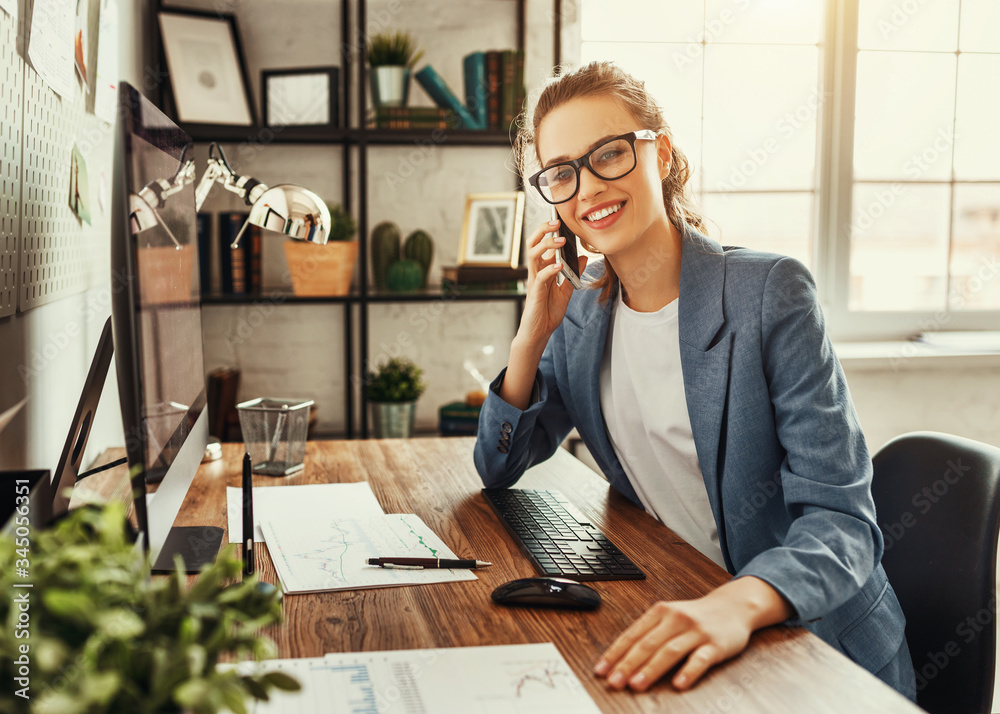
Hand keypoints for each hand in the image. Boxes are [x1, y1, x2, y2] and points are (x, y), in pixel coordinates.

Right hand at [516, 219, 588, 349]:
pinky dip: (550, 270)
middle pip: (532, 244)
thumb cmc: (548, 312)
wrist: (540, 332)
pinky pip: (540, 278)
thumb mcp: (566, 291)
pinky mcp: (535, 294)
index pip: (542, 245)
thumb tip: (584, 258)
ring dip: (546, 246)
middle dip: (542, 231)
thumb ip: (574, 274)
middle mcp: (536, 272)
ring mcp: (534, 282)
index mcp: (542, 270)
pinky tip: (560, 266)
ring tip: (560, 241)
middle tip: (555, 223)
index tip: (561, 222)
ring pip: (532, 256)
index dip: (548, 232)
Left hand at [594, 577, 792, 691]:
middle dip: (628, 664)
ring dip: (651, 669)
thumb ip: (648, 634)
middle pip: (648, 644)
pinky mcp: (715, 644)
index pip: (632, 635)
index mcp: (660, 612)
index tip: (601, 670)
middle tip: (614, 681)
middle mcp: (676, 619)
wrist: (732, 606)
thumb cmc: (695, 616)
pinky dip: (688, 672)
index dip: (615, 653)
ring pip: (670, 651)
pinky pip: (700, 659)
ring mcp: (696, 631)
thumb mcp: (669, 617)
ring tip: (637, 684)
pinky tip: (678, 684)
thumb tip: (620, 659)